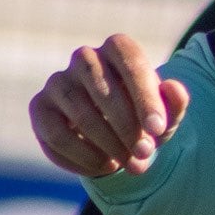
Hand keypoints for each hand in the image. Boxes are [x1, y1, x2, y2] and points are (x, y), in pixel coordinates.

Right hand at [29, 33, 188, 176]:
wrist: (113, 135)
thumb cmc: (143, 117)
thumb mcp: (166, 114)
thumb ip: (175, 102)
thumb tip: (174, 88)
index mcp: (118, 48)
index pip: (131, 63)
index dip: (145, 97)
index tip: (157, 129)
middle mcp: (84, 57)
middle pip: (103, 89)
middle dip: (127, 127)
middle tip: (144, 154)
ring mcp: (58, 81)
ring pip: (81, 115)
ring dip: (108, 145)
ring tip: (128, 163)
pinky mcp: (39, 107)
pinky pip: (56, 135)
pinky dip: (82, 157)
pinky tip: (103, 166)